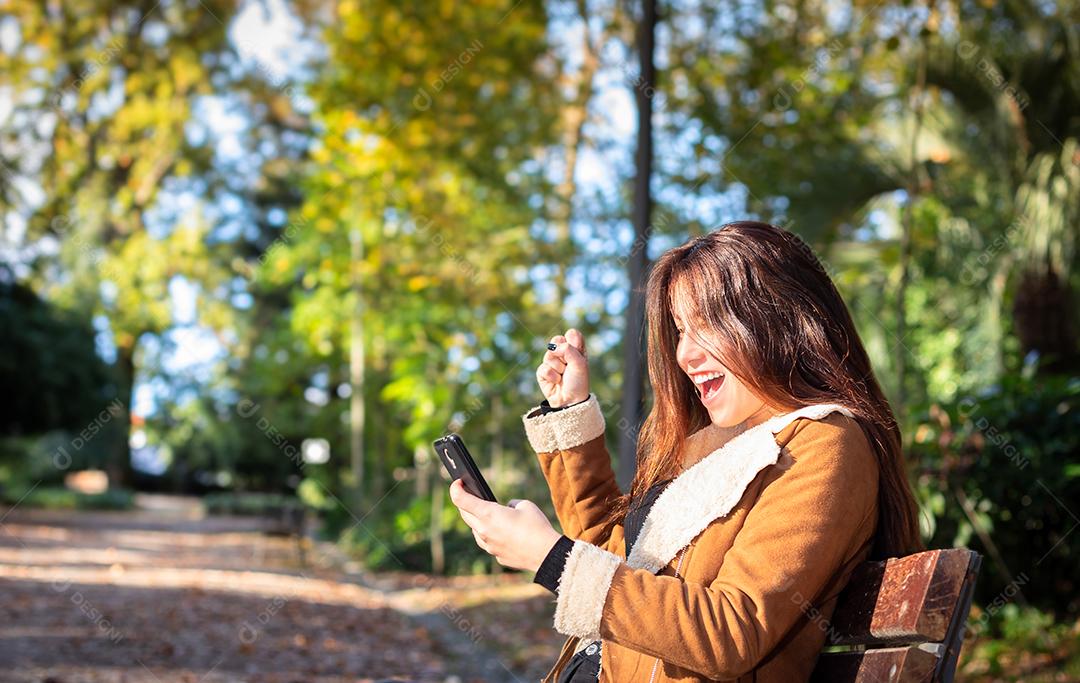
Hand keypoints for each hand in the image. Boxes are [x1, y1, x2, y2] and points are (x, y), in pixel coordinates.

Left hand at [448, 478, 562, 572]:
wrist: (546, 554)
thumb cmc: (536, 526)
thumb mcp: (524, 505)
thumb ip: (510, 504)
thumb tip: (506, 509)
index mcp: (488, 514)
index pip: (461, 499)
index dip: (456, 488)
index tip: (458, 482)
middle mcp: (484, 530)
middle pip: (465, 514)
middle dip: (464, 503)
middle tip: (469, 494)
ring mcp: (488, 545)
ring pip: (475, 530)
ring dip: (476, 520)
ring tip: (485, 513)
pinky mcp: (495, 555)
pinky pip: (487, 542)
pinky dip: (489, 534)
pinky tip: (498, 531)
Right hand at [536, 328, 588, 407]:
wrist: (570, 401)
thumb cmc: (578, 382)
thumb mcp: (580, 364)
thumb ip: (569, 350)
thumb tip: (553, 346)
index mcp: (576, 350)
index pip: (571, 334)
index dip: (572, 342)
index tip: (576, 353)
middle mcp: (564, 354)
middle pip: (556, 339)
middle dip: (562, 352)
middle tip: (567, 364)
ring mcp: (552, 362)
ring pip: (549, 354)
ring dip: (558, 367)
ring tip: (562, 376)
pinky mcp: (543, 372)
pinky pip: (543, 368)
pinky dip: (551, 376)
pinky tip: (556, 382)